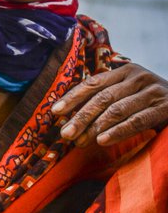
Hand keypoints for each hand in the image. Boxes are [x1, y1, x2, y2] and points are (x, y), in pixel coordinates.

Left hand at [53, 63, 167, 146]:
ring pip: (117, 110)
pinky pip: (137, 121)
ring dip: (95, 127)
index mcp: (125, 71)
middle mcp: (138, 77)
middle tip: (65, 134)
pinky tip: (102, 141)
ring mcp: (153, 91)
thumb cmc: (150, 103)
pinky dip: (118, 132)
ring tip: (80, 142)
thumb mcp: (129, 95)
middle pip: (103, 97)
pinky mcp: (165, 107)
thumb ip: (107, 99)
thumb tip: (70, 118)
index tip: (55, 112)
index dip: (73, 97)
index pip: (94, 83)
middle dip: (81, 117)